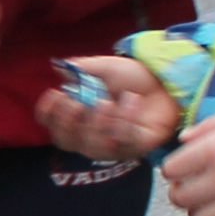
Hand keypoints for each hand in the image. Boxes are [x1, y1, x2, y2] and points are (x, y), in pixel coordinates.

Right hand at [39, 53, 183, 163]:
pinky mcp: (134, 148)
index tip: (54, 94)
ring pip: (93, 146)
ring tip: (108, 102)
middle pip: (66, 141)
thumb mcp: (105, 68)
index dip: (48, 114)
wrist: (166, 84)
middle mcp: (89, 136)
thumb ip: (82, 69)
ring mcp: (111, 146)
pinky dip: (125, 121)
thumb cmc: (132, 79)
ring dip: (97, 124)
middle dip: (68, 123)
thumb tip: (59, 67)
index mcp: (78, 117)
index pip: (52, 125)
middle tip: (77, 103)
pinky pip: (123, 142)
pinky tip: (132, 100)